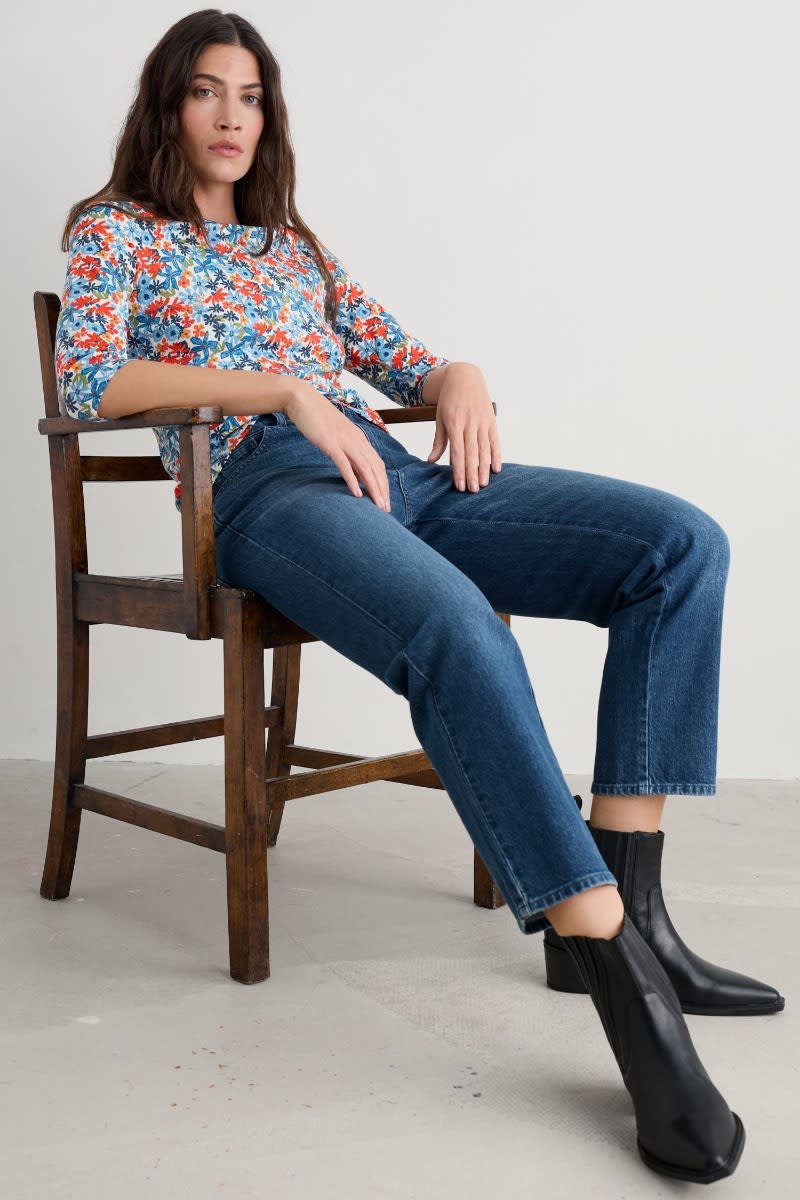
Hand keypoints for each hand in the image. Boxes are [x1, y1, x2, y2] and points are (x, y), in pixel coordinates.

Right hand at [283, 382, 390, 510]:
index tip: (385, 499)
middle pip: (376, 468)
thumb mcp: (338, 436)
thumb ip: (349, 452)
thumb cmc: (318, 419)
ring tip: (377, 506)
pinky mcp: (331, 443)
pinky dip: (353, 480)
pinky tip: (357, 494)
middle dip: (382, 490)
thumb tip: (357, 472)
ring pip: (365, 468)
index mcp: (360, 439)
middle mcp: (357, 440)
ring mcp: (344, 441)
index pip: (378, 464)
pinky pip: (345, 464)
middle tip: (385, 509)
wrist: (303, 400)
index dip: (384, 483)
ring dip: (373, 489)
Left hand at [426, 364, 501, 490]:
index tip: (459, 486)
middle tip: (472, 491)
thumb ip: (439, 440)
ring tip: (483, 484)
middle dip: (472, 474)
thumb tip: (431, 461)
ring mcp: (482, 422)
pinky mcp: (492, 420)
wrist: (465, 376)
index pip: (458, 453)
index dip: (459, 471)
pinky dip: (497, 455)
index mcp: (454, 424)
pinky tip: (496, 469)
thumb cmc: (449, 400)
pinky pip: (495, 441)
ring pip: (484, 450)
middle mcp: (470, 423)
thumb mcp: (440, 417)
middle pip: (472, 454)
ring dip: (484, 469)